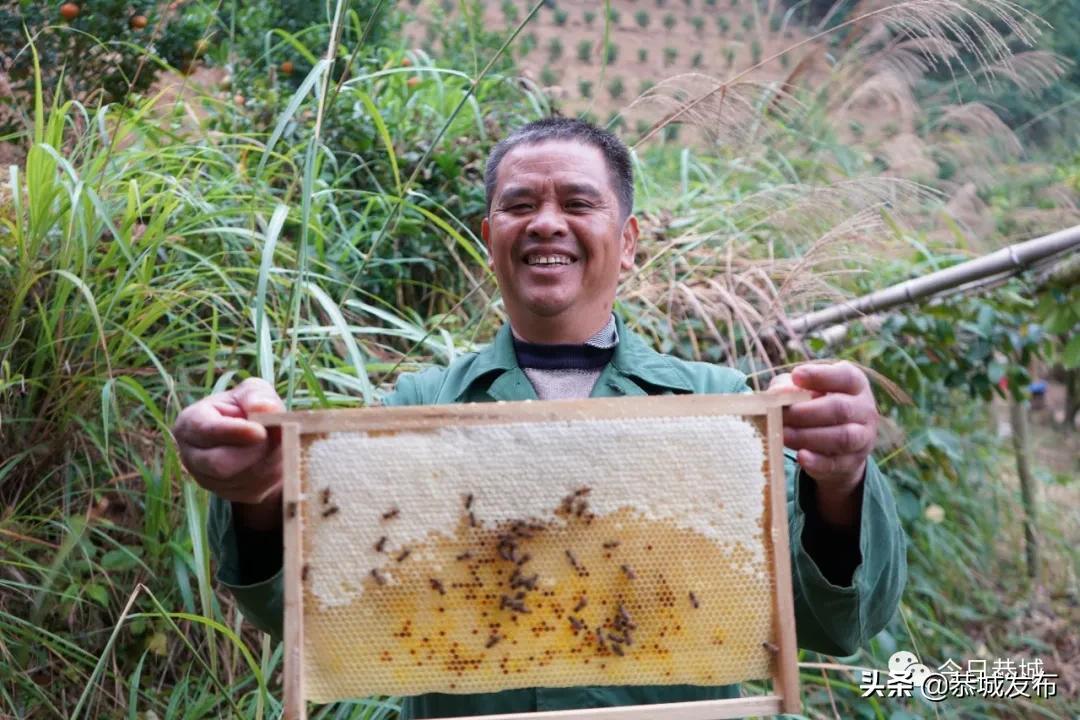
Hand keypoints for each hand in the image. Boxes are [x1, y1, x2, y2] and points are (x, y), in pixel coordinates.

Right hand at [172, 378, 285, 529]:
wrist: (258, 438)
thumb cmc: (250, 408)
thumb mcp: (253, 392)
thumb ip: (257, 396)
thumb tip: (265, 409)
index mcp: (190, 423)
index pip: (206, 431)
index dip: (234, 432)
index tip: (260, 432)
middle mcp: (192, 456)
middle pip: (220, 464)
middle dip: (254, 451)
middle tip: (279, 436)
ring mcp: (208, 480)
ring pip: (242, 480)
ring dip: (269, 462)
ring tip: (281, 443)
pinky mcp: (229, 495)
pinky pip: (254, 490)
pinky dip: (273, 475)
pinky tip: (278, 458)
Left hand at [768, 361, 877, 527]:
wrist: (833, 445)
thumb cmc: (813, 406)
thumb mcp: (801, 391)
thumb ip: (788, 388)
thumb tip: (777, 394)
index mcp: (855, 384)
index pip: (845, 377)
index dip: (821, 376)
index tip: (796, 375)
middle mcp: (864, 409)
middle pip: (840, 408)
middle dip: (805, 412)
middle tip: (780, 415)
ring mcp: (863, 437)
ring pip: (842, 437)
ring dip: (808, 436)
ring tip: (783, 435)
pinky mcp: (853, 462)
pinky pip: (837, 463)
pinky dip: (817, 461)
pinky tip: (801, 456)